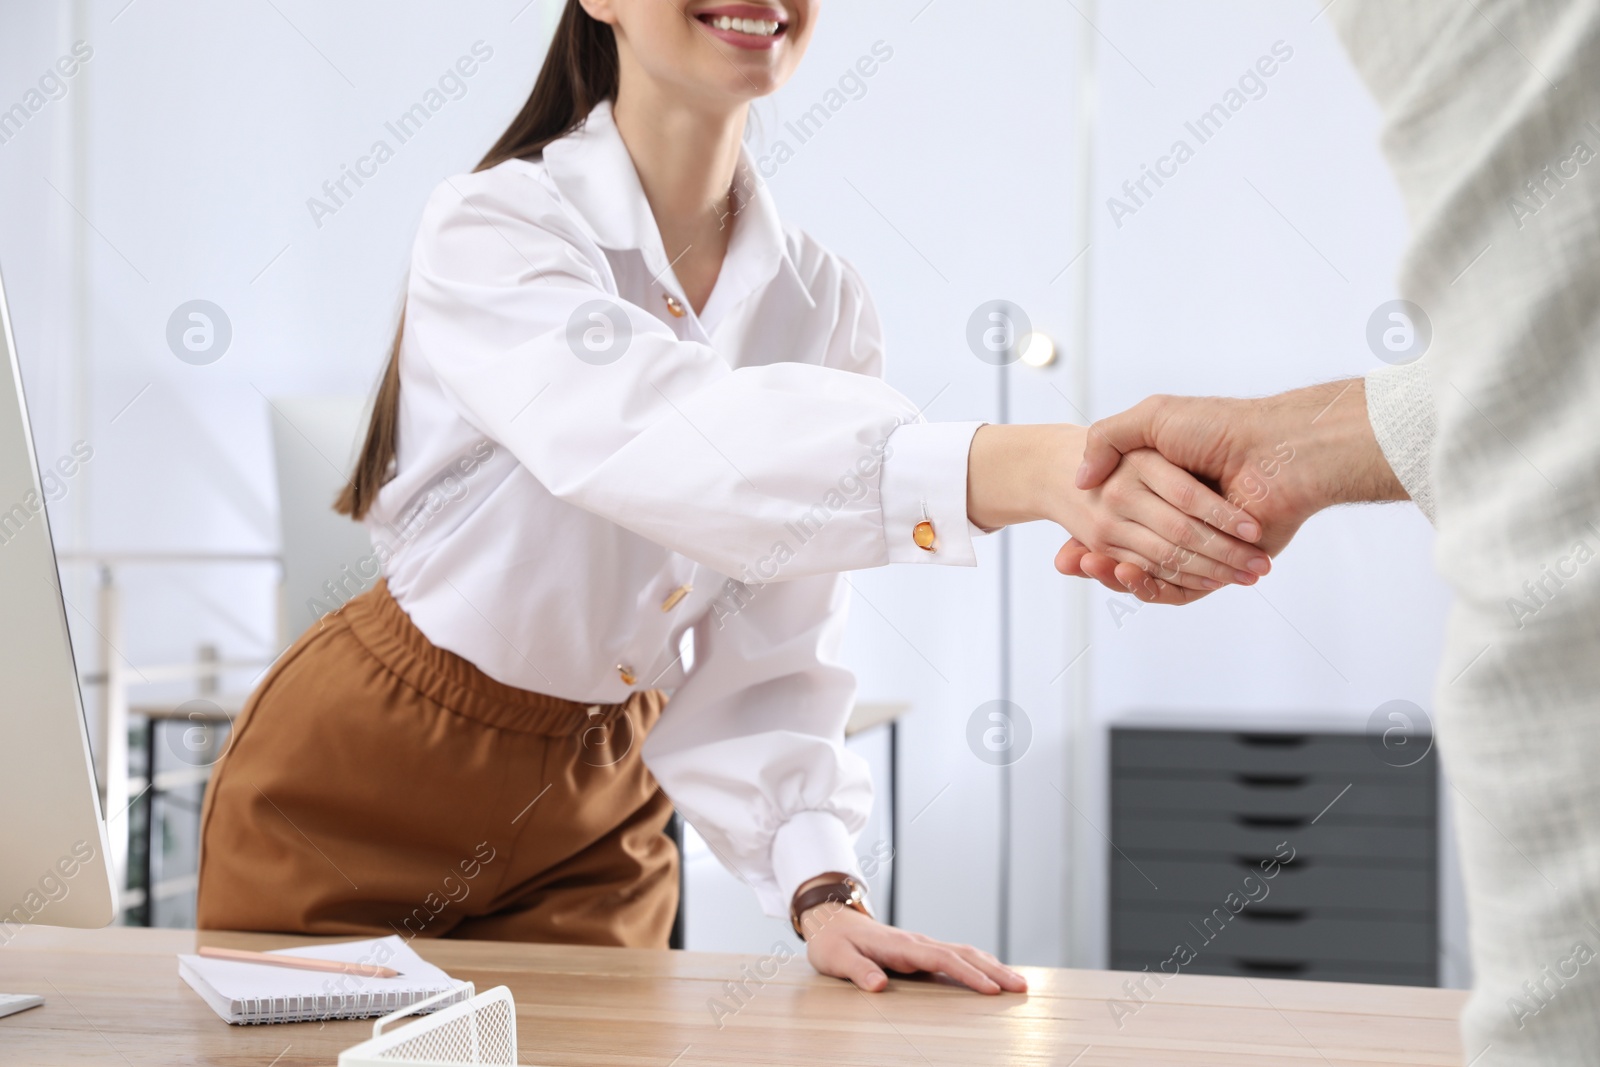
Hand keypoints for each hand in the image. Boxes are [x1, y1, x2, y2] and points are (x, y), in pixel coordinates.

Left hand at [800, 902, 1026, 994]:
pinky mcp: (921, 950)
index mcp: (900, 946)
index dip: (967, 974)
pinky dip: (979, 964)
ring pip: (964, 952)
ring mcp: (921, 945)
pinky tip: (992, 974)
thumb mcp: (837, 958)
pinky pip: (956, 956)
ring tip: (1018, 983)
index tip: (991, 990)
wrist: (830, 921)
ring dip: (992, 967)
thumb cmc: (833, 942)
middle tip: (1022, 988)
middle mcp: (916, 942)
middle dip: (994, 971)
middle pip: (963, 954)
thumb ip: (857, 970)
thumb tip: (879, 985)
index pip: (941, 959)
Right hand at [966, 423, 1268, 592]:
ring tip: (1096, 564)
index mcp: (1164, 490)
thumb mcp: (1152, 419)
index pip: (1117, 522)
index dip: (1088, 534)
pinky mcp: (1221, 568)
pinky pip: (1181, 590)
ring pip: (1151, 573)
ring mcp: (1202, 546)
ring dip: (1120, 575)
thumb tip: (1080, 479)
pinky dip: (1155, 588)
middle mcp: (1182, 519)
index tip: (1067, 541)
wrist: (1277, 450)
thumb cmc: (1219, 427)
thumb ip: (1109, 439)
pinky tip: (1130, 576)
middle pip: (1130, 552)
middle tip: (1074, 557)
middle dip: (1099, 559)